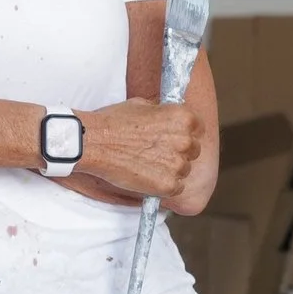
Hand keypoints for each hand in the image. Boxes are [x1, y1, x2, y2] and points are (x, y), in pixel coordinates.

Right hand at [77, 99, 201, 202]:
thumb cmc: (114, 121)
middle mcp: (185, 141)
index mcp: (183, 117)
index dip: (185, 134)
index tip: (173, 138)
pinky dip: (164, 185)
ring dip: (171, 170)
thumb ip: (162, 113)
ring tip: (147, 165)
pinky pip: (175, 188)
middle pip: (193, 151)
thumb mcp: (142, 105)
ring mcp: (177, 164)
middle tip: (157, 153)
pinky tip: (147, 177)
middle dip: (179, 152)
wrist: (94, 142)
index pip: (198, 129)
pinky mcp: (168, 184)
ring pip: (184, 171)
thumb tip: (167, 118)